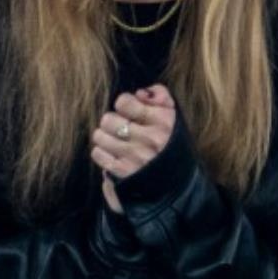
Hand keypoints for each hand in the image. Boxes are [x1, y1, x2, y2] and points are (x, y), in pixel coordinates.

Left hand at [91, 85, 178, 205]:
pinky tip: (112, 154)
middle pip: (108, 119)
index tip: (130, 112)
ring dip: (105, 137)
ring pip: (100, 136)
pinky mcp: (123, 172)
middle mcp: (149, 138)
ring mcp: (134, 156)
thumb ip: (161, 96)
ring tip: (116, 141)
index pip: (124, 102)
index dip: (124, 105)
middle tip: (121, 129)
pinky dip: (102, 153)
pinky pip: (98, 154)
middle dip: (112, 122)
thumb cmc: (172, 146)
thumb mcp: (175, 117)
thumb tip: (140, 93)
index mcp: (163, 120)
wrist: (178, 185)